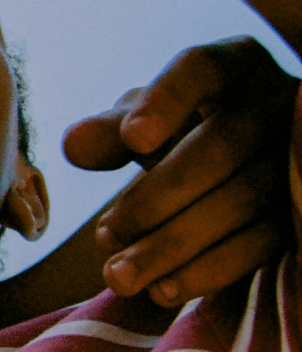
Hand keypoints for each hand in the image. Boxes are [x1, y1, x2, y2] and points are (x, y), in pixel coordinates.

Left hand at [64, 37, 296, 305]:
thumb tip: (71, 147)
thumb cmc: (178, 126)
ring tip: (119, 273)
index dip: (165, 102)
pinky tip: (162, 289)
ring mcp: (297, 158)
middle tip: (106, 232)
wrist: (238, 161)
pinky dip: (208, 270)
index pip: (200, 69)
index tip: (131, 140)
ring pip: (241, 201)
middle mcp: (276, 103)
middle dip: (158, 195)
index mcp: (233, 63)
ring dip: (176, 243)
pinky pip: (261, 245)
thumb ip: (109, 129)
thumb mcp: (144, 118)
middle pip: (219, 146)